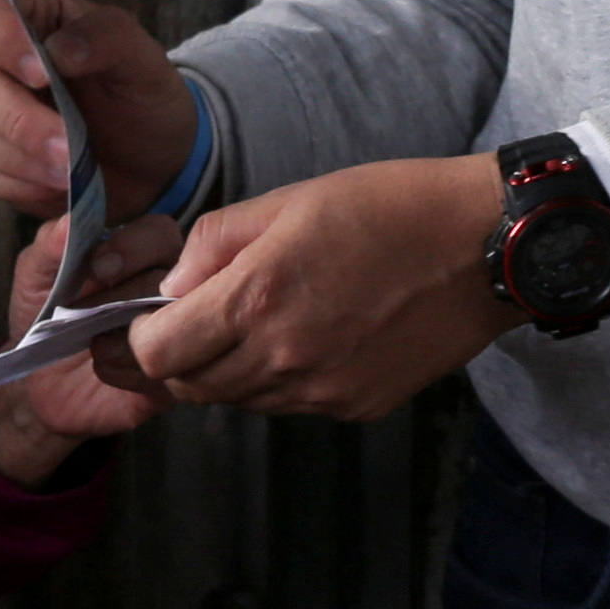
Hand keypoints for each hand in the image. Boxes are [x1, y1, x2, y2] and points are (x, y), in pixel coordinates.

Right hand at [0, 0, 198, 220]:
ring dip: (16, 157)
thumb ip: (108, 38)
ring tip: (69, 173)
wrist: (151, 161)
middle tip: (68, 148)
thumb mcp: (144, 59)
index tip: (40, 74)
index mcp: (26, 12)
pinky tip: (55, 186)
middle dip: (17, 119)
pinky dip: (14, 184)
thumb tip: (58, 49)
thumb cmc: (141, 96)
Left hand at [0, 209, 184, 480]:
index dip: (134, 246)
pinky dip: (133, 370)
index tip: (98, 267)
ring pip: (179, 325)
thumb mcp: (35, 279)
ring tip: (94, 346)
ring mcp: (181, 333)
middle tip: (86, 314)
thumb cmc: (45, 320)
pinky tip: (105, 369)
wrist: (42, 385)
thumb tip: (68, 223)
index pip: (159, 233)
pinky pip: (174, 371)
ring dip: (130, 336)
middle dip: (126, 295)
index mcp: (141, 253)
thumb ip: (49, 246)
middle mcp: (171, 287)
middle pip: (174, 278)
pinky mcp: (179, 377)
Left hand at [118, 153, 511, 423]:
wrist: (485, 247)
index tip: (124, 331)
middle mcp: (283, 357)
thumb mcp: (286, 202)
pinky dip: (279, 379)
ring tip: (253, 322)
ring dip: (226, 370)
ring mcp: (322, 391)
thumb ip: (213, 246)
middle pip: (191, 387)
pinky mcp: (355, 407)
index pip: (157, 354)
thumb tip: (173, 287)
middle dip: (173, 361)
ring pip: (239, 400)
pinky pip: (290, 404)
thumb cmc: (390, 207)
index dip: (129, 346)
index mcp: (257, 299)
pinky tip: (306, 335)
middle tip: (179, 329)